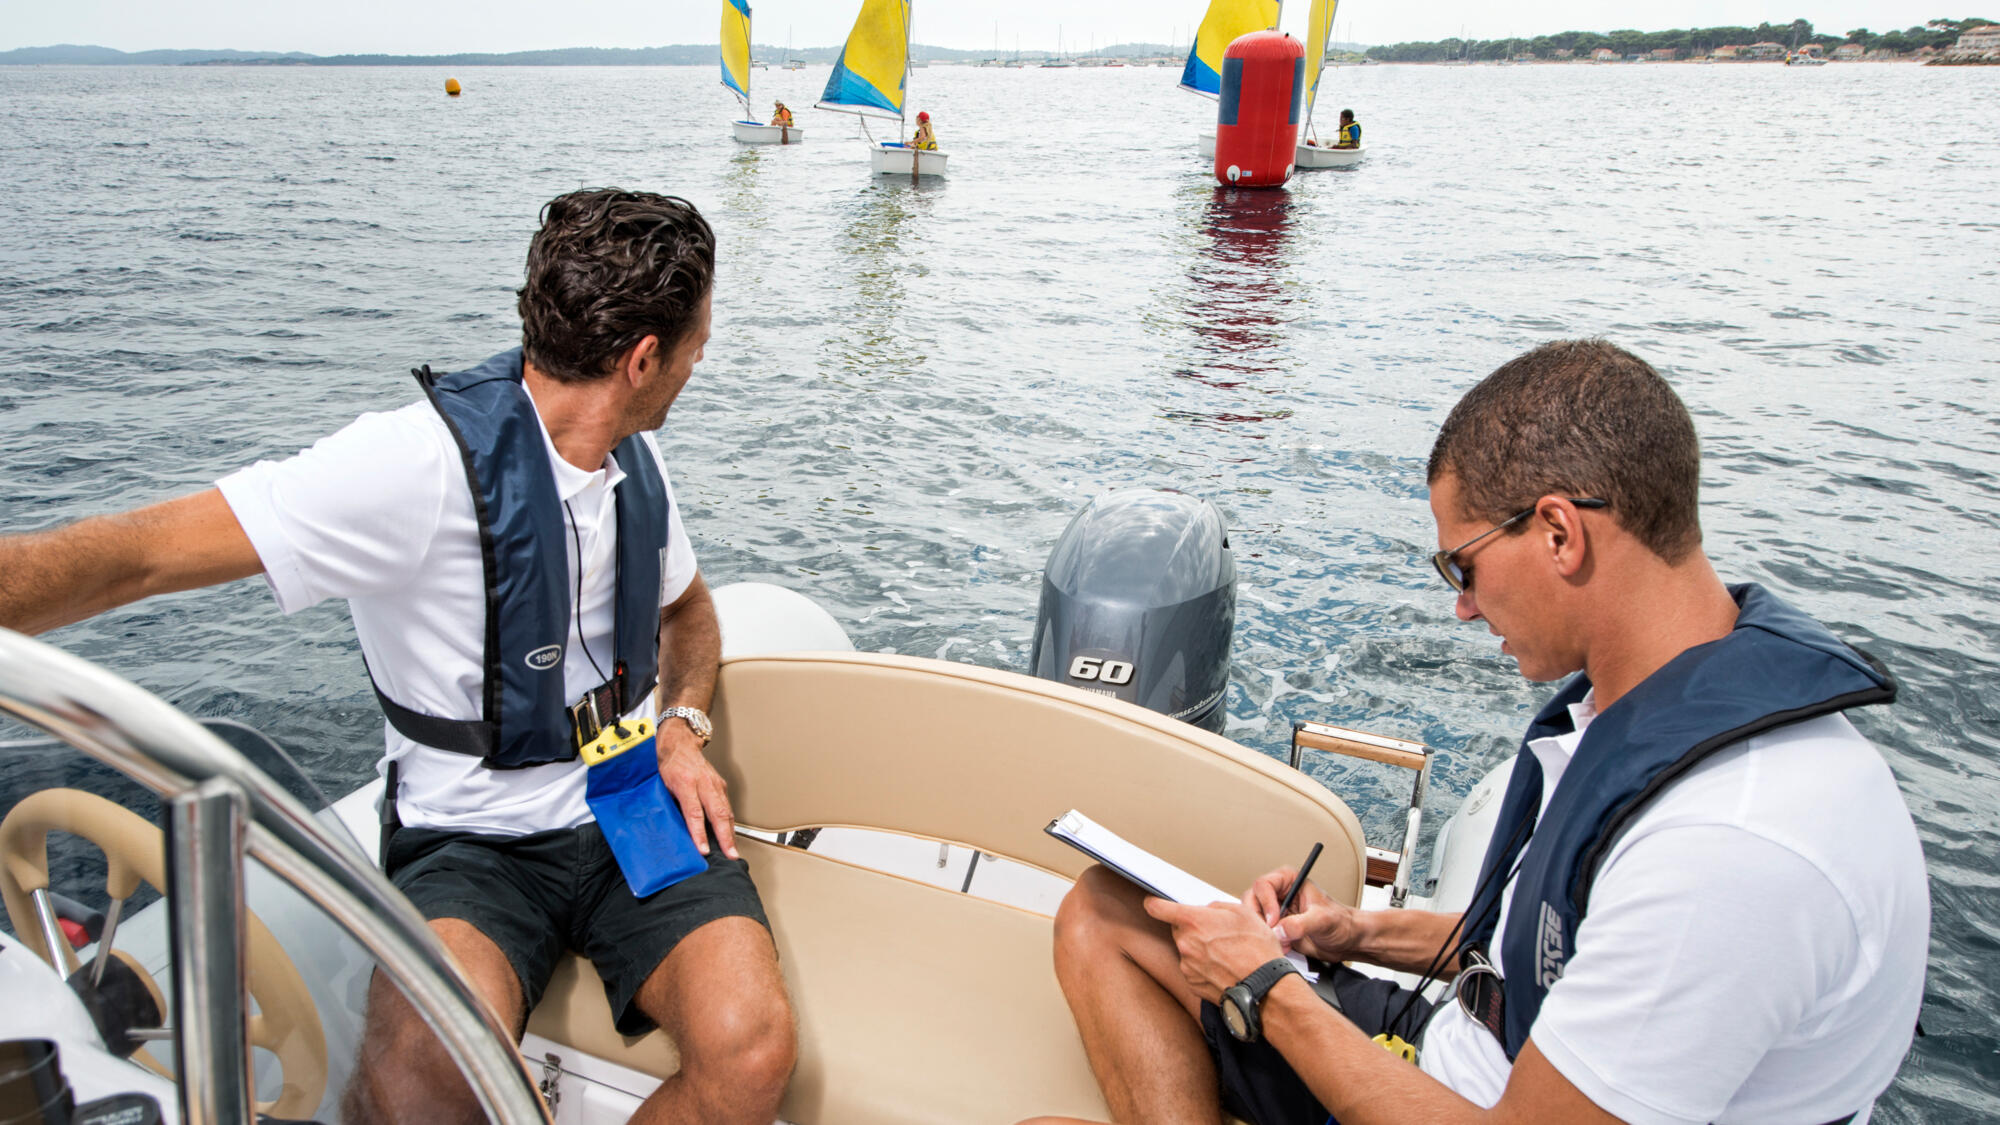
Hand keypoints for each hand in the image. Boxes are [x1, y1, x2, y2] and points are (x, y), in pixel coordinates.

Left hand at [655, 721, 736, 858]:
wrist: (680, 744)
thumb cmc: (668, 765)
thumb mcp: (660, 784)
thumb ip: (667, 805)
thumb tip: (669, 830)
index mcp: (685, 782)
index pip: (694, 812)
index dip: (699, 833)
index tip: (703, 849)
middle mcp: (704, 782)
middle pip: (717, 813)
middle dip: (725, 837)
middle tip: (730, 854)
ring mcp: (715, 783)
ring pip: (726, 811)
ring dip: (730, 833)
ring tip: (733, 851)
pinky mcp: (721, 786)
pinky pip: (727, 807)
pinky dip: (730, 824)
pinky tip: (730, 837)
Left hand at [1142, 897, 1285, 1004]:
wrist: (1265, 987)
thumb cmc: (1257, 950)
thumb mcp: (1244, 913)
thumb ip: (1217, 907)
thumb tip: (1208, 911)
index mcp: (1193, 922)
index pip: (1158, 908)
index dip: (1155, 904)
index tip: (1154, 904)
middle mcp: (1185, 944)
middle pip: (1179, 931)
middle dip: (1194, 930)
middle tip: (1218, 934)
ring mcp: (1187, 966)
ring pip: (1188, 951)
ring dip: (1201, 950)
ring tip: (1227, 955)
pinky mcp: (1193, 984)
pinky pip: (1193, 970)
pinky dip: (1205, 968)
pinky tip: (1224, 968)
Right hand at [1244, 867, 1362, 961]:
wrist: (1347, 941)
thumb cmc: (1341, 922)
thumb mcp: (1323, 920)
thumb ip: (1300, 924)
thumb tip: (1279, 930)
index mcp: (1289, 880)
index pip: (1263, 885)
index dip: (1265, 903)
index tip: (1274, 920)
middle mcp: (1279, 893)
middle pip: (1252, 900)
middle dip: (1259, 919)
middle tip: (1272, 933)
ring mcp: (1275, 911)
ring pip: (1253, 917)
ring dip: (1263, 932)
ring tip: (1283, 942)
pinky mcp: (1276, 928)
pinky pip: (1260, 933)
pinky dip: (1268, 941)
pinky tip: (1284, 947)